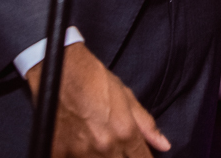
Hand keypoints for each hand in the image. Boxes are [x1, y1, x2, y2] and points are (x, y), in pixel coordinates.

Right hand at [26, 42, 169, 157]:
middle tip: (116, 148)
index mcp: (125, 133)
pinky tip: (77, 145)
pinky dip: (76, 156)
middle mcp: (104, 146)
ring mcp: (79, 152)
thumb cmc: (96, 80)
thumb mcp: (127, 97)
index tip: (140, 157)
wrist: (62, 70)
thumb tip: (164, 145)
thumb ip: (146, 125)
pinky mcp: (57, 152)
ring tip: (95, 141)